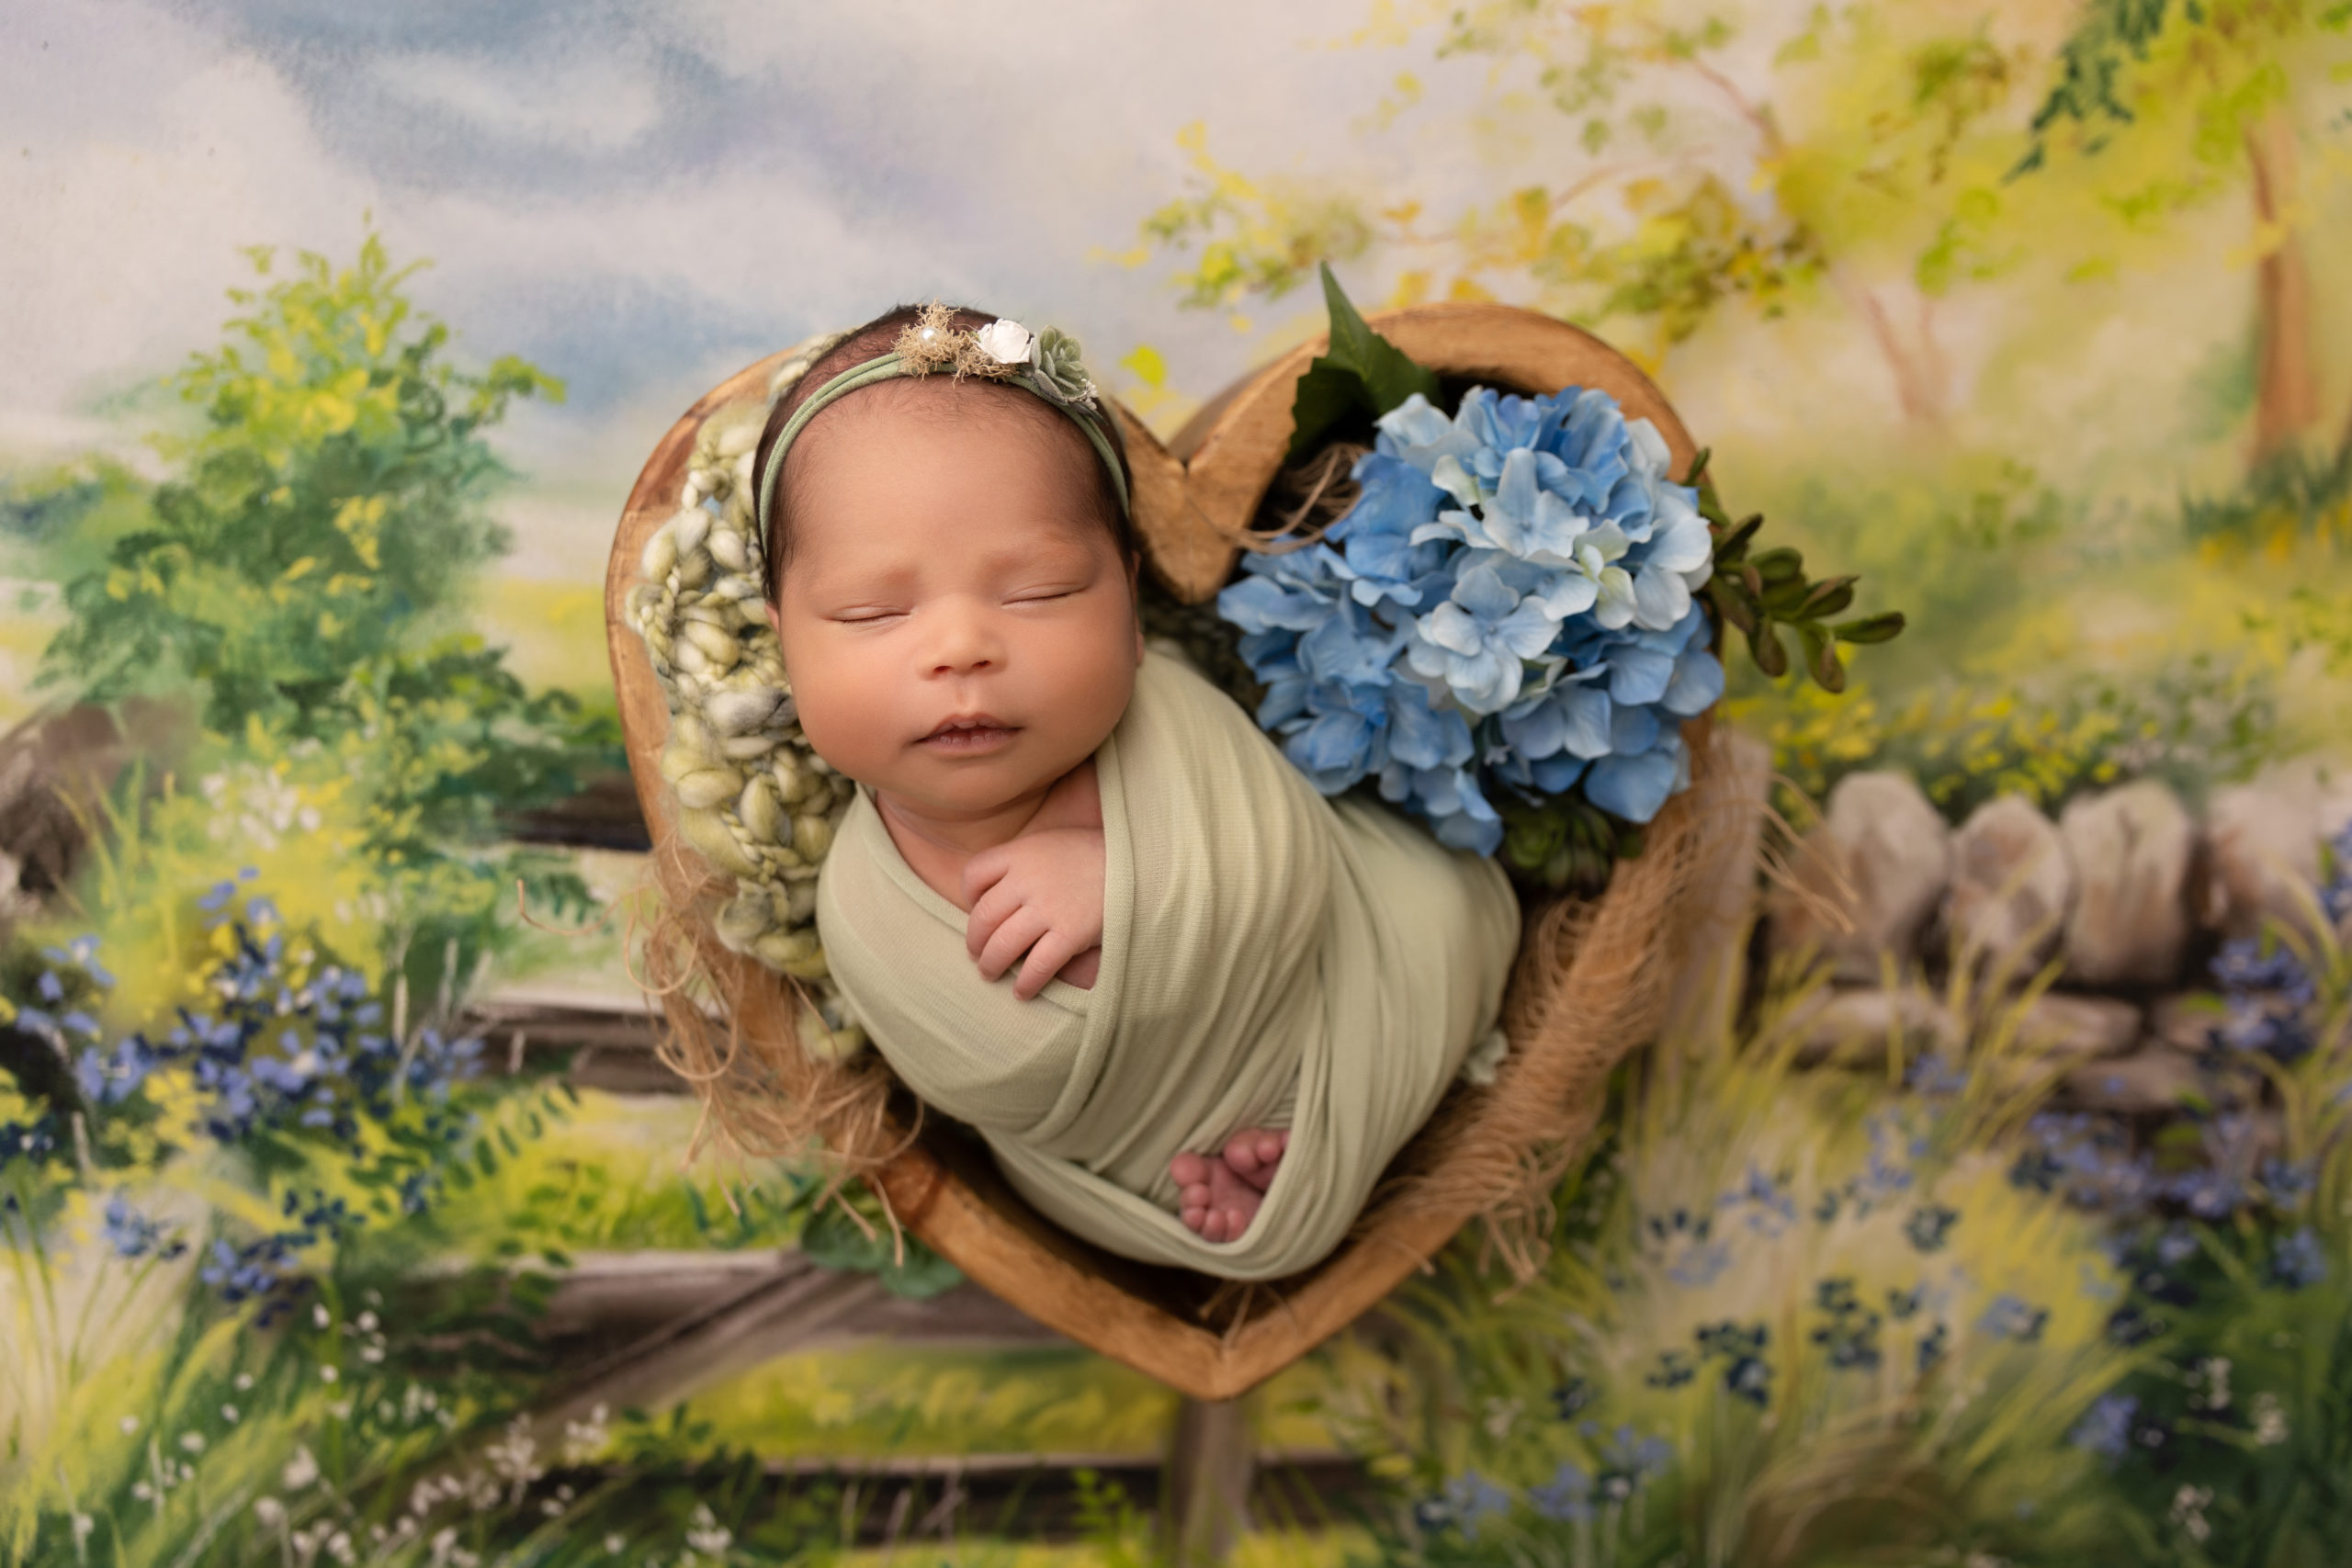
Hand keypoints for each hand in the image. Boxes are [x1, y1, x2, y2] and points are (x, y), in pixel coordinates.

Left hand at [962, 827, 1105, 999]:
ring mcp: (1048, 908)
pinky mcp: (1070, 933)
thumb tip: (999, 892)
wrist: (1140, 863)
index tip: (977, 911)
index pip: (973, 875)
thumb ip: (1024, 861)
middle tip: (978, 955)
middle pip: (982, 917)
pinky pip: (1037, 966)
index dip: (969, 898)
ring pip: (1001, 945)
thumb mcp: (1053, 842)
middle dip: (975, 942)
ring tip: (992, 974)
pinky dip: (1025, 983)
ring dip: (991, 966)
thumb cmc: (1096, 854)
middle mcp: (1028, 880)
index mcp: (1021, 853)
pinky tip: (1023, 991)